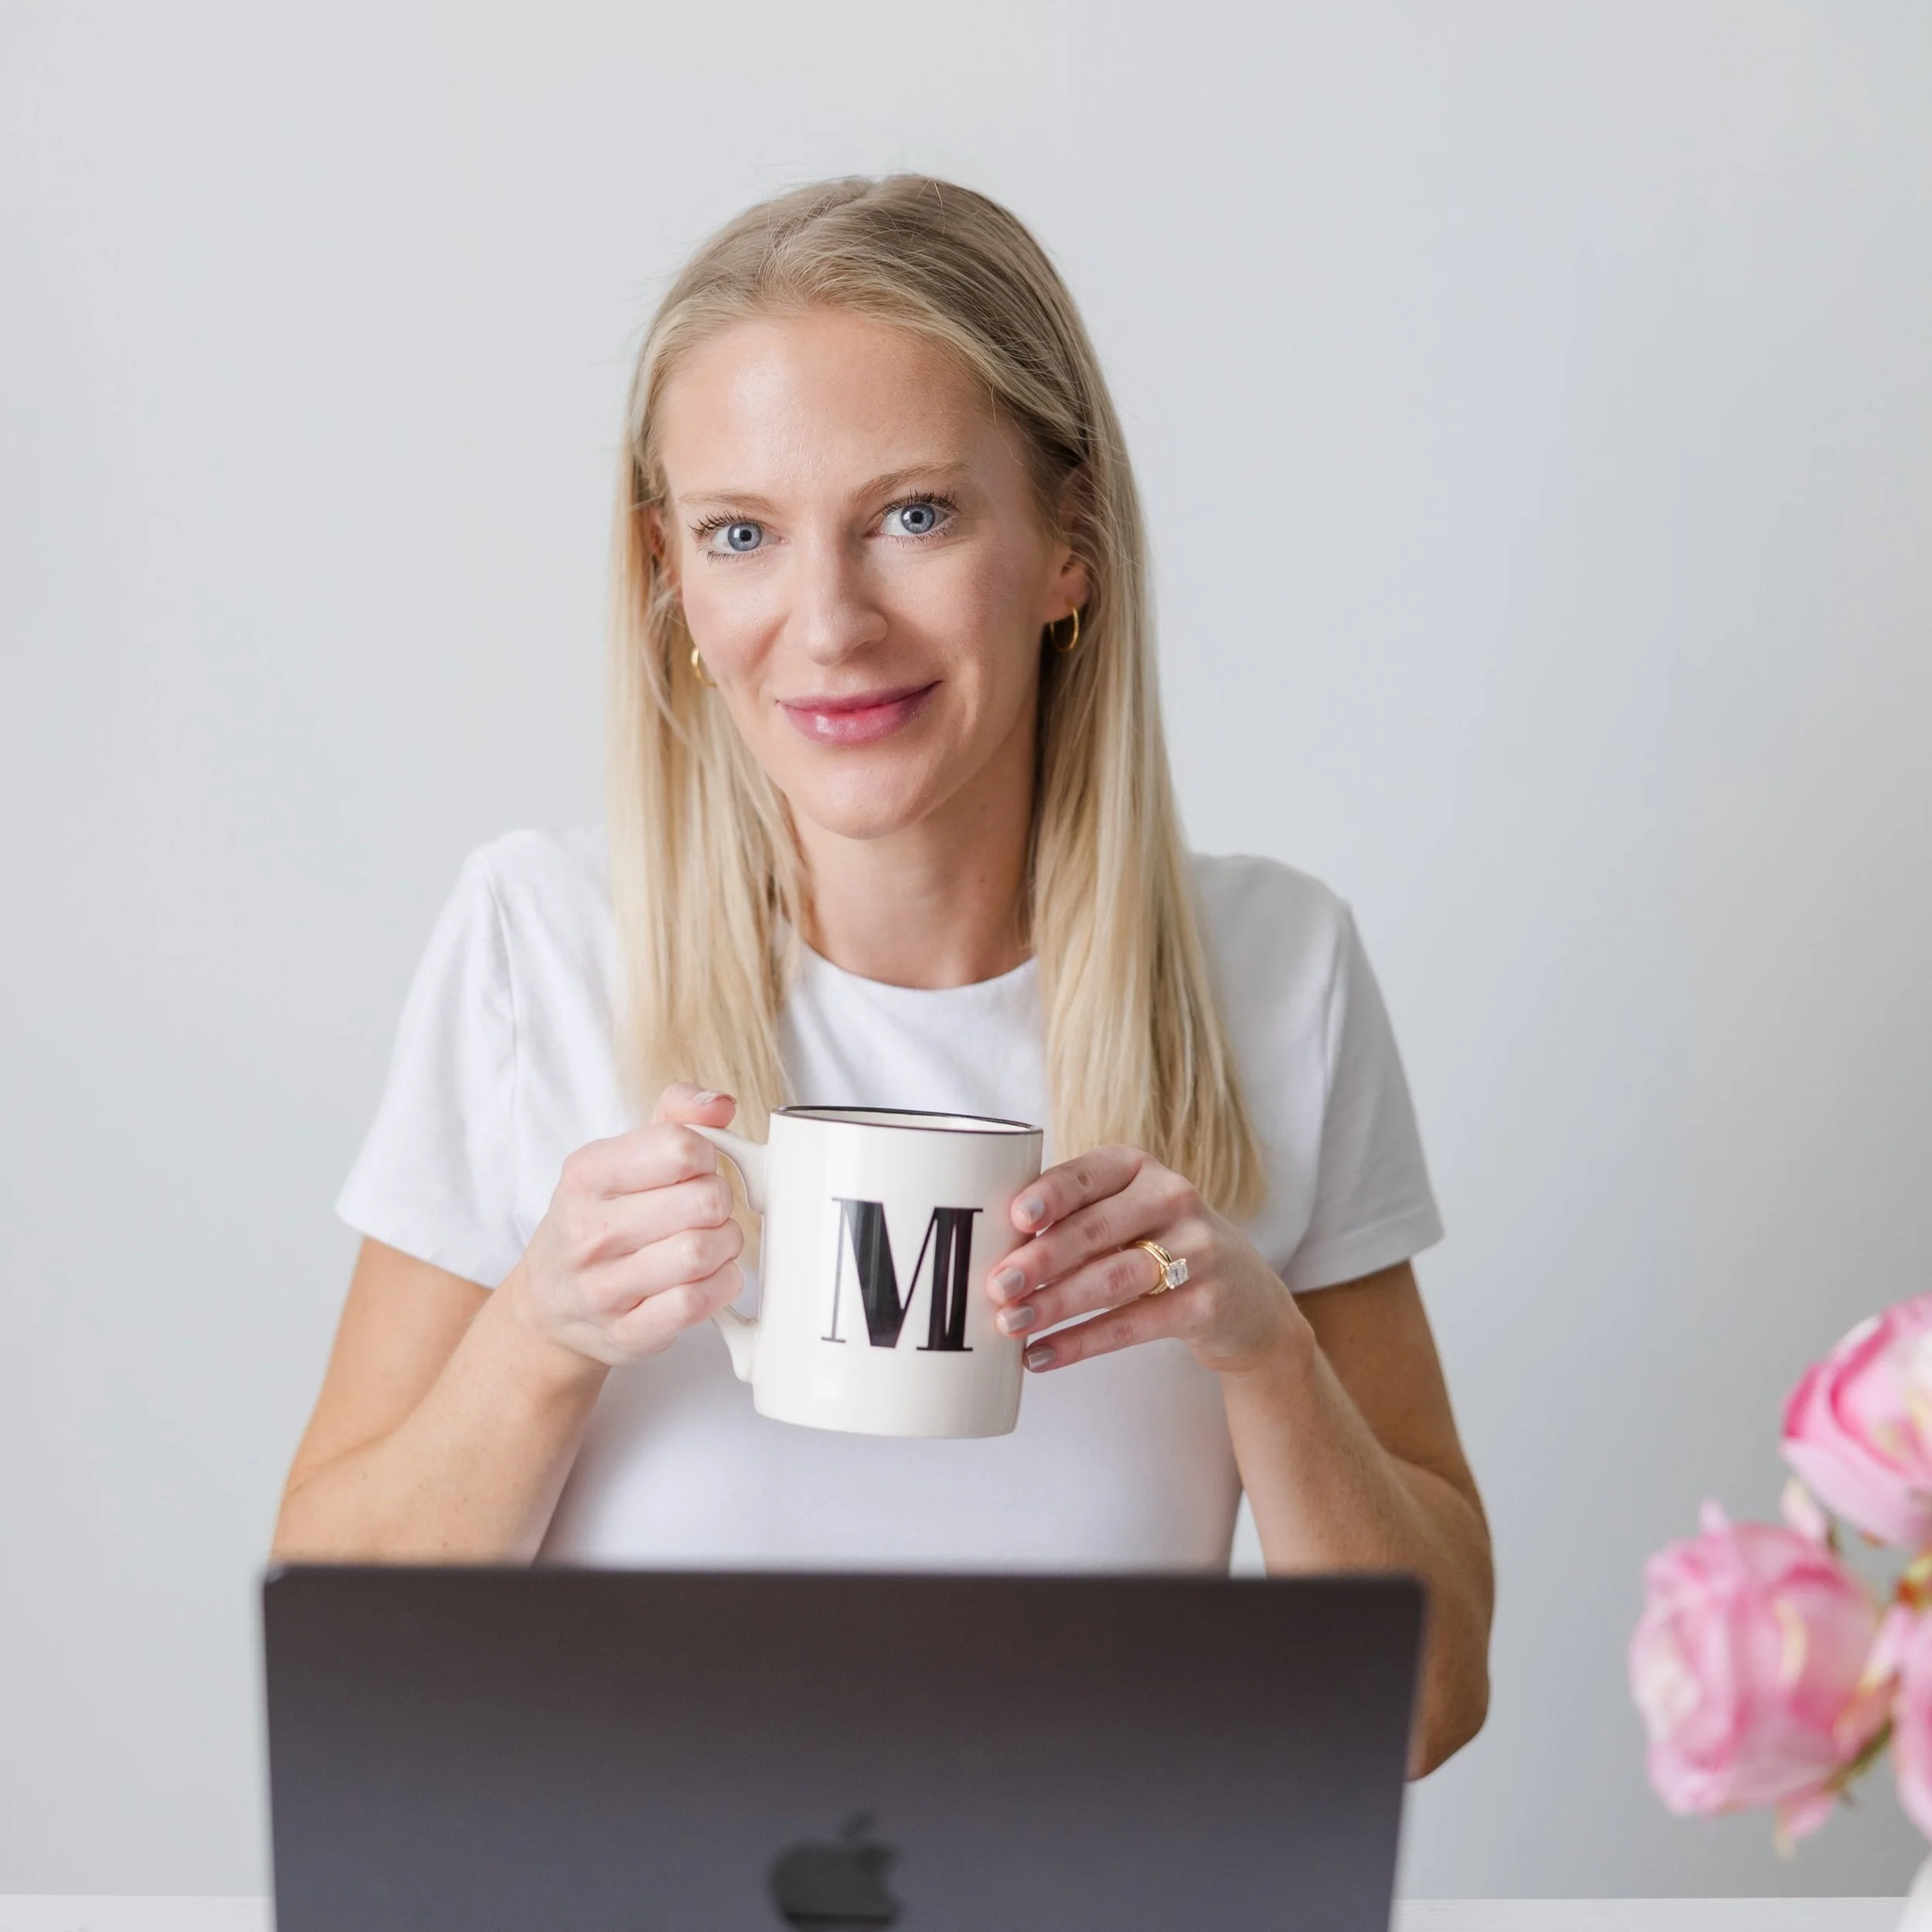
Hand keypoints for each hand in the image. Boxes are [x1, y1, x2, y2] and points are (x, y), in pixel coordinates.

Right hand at [502, 1083, 745, 1367]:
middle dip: (720, 1201)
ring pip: (702, 1252)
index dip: (707, 1155)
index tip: (697, 1167)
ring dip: (726, 1243)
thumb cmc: (599, 1218)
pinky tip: (708, 1276)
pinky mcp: (628, 1332)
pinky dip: (720, 1285)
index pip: (680, 1147)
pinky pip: (698, 1303)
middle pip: (703, 1201)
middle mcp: (588, 1232)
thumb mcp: (622, 1156)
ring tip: (711, 1240)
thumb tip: (719, 1103)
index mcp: (586, 1175)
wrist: (551, 1302)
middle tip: (708, 1208)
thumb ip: (675, 1115)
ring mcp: (604, 1288)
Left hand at [984, 1145, 1308, 1376]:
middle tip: (996, 1285)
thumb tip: (992, 1250)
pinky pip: (1133, 1324)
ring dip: (1055, 1303)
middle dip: (1041, 1259)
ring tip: (1010, 1324)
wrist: (1249, 1300)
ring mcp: (1197, 1250)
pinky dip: (1082, 1342)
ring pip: (1112, 1278)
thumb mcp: (1127, 1214)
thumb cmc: (1160, 1246)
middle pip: (1096, 1229)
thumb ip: (1073, 1218)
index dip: (1051, 1194)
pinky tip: (1042, 1356)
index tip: (1015, 1216)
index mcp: (1139, 1168)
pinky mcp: (1206, 1303)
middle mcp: (1173, 1198)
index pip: (1088, 1174)